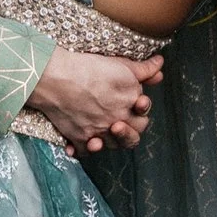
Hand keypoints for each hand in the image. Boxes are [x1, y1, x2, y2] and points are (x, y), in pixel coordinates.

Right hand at [28, 45, 160, 151]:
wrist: (57, 78)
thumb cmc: (89, 68)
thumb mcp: (121, 65)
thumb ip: (144, 70)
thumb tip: (160, 65)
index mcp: (131, 104)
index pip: (143, 116)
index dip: (140, 110)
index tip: (134, 102)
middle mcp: (118, 121)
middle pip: (132, 137)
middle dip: (129, 130)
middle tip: (118, 120)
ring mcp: (99, 133)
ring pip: (111, 146)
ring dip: (109, 141)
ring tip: (102, 133)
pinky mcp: (80, 138)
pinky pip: (85, 151)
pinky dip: (83, 149)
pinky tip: (81, 142)